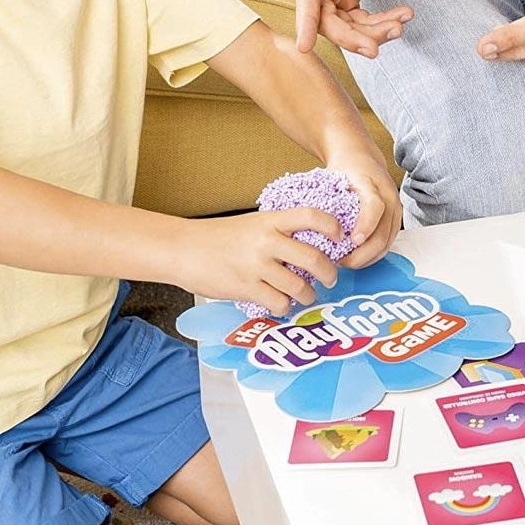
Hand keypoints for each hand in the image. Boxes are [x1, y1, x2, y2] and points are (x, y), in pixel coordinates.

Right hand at [181, 209, 343, 317]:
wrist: (183, 248)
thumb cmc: (217, 237)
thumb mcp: (251, 224)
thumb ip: (276, 232)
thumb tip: (306, 246)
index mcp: (270, 220)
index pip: (311, 216)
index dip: (332, 226)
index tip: (340, 237)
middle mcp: (267, 241)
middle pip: (314, 258)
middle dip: (329, 273)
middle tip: (331, 278)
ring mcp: (257, 266)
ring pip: (299, 286)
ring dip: (308, 295)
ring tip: (307, 296)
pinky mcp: (246, 288)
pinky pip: (278, 303)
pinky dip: (285, 307)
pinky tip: (282, 305)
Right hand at [293, 0, 412, 55]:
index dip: (306, 23)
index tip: (304, 47)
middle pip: (328, 21)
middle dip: (357, 35)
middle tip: (392, 33)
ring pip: (345, 27)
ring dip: (373, 32)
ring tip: (401, 23)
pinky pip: (358, 21)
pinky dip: (380, 23)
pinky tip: (402, 15)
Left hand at [325, 142, 402, 268]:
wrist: (362, 157)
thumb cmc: (345, 168)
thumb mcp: (334, 176)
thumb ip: (327, 199)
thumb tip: (310, 227)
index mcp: (372, 184)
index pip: (375, 206)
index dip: (366, 225)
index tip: (352, 240)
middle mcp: (389, 197)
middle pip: (383, 233)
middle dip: (363, 254)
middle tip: (342, 262)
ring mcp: (395, 209)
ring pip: (387, 243)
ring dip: (368, 258)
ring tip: (346, 263)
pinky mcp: (396, 219)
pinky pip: (388, 243)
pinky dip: (373, 255)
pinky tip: (357, 258)